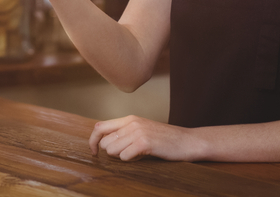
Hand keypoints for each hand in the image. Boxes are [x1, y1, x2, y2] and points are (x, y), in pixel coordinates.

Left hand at [89, 116, 207, 161]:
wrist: (187, 141)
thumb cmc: (164, 140)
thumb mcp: (141, 130)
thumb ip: (124, 133)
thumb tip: (103, 143)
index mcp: (128, 119)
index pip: (99, 127)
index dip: (92, 141)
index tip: (94, 153)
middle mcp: (131, 123)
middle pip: (105, 142)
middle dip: (113, 153)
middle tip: (129, 153)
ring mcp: (138, 132)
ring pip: (113, 150)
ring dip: (122, 157)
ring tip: (137, 154)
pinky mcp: (145, 142)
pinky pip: (125, 157)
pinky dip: (131, 161)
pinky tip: (143, 157)